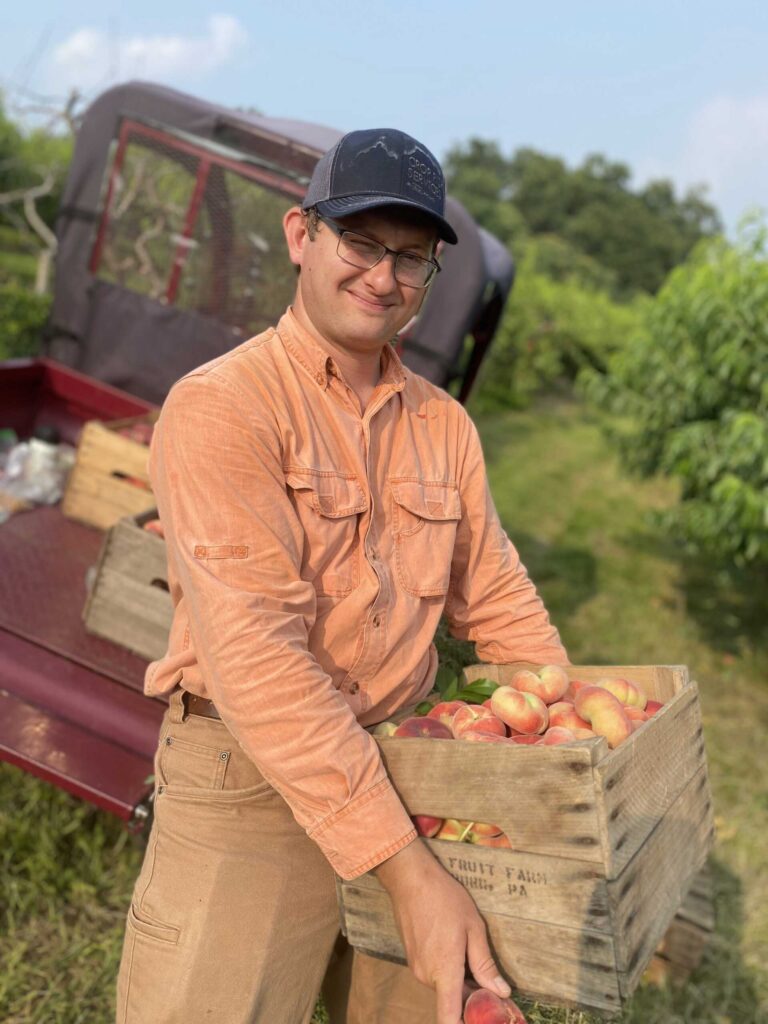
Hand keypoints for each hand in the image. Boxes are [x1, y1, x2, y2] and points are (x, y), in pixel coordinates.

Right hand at [376, 841, 510, 1023]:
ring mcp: (417, 967)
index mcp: (444, 971)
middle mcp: (427, 975)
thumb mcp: (473, 927)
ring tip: (472, 953)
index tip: (481, 1018)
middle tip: (492, 981)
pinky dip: (447, 968)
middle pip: (451, 1000)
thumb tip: (501, 992)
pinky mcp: (412, 957)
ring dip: (459, 979)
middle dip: (471, 995)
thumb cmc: (444, 898)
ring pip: (444, 985)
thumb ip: (484, 964)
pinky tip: (456, 945)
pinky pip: (434, 973)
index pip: (449, 1018)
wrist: (410, 878)